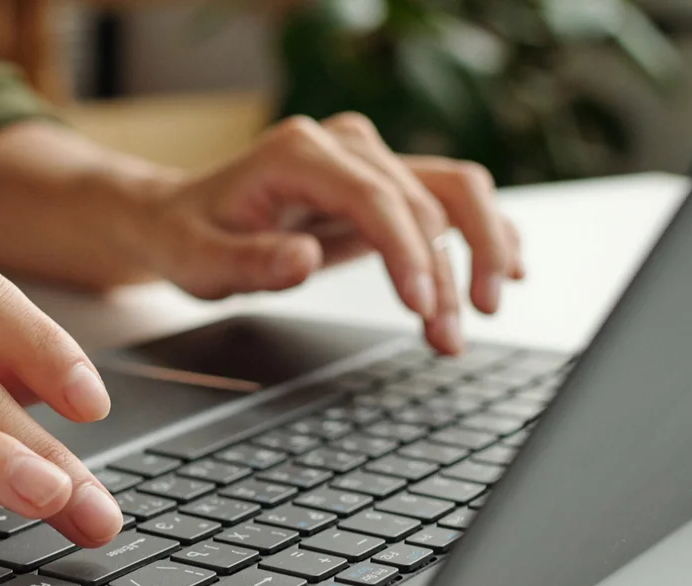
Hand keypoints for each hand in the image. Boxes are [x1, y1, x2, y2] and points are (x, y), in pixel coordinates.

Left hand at [137, 113, 524, 353]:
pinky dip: (484, 232)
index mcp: (298, 153)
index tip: (422, 307)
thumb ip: (249, 262)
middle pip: (424, 200)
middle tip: (448, 337)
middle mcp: (345, 144)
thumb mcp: (199, 262)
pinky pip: (451, 198)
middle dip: (445, 273)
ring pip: (453, 193)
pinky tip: (507, 271)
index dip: (408, 253)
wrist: (183, 217)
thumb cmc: (190, 238)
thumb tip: (303, 258)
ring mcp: (370, 158)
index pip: (376, 199)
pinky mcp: (386, 182)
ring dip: (477, 254)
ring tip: (480, 315)